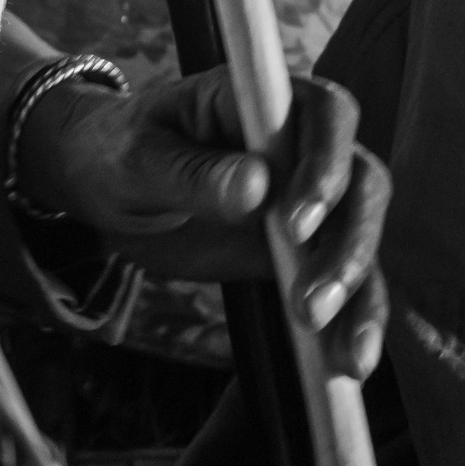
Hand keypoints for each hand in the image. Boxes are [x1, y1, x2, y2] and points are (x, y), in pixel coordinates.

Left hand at [14, 67, 390, 378]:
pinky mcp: (304, 249)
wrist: (102, 191)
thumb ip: (194, 173)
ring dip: (360, 291)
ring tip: (344, 354)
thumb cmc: (116, 153)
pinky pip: (344, 281)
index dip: (326, 161)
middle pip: (361, 179)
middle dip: (347, 243)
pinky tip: (349, 364)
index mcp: (262, 101)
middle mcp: (300, 144)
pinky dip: (353, 320)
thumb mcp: (138, 160)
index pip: (324, 112)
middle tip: (311, 302)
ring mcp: (309, 197)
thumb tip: (257, 185)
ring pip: (361, 234)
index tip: (295, 221)